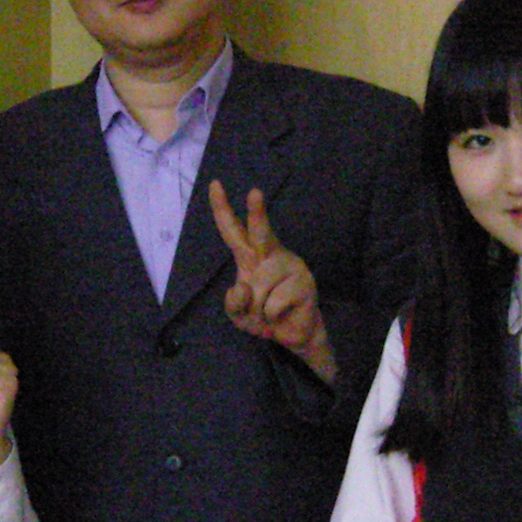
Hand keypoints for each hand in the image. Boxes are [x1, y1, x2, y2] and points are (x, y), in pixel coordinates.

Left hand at [208, 181, 335, 385]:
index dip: (223, 208)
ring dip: (257, 311)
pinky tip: (282, 315)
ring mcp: (291, 266)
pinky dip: (271, 317)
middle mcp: (271, 254)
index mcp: (251, 256)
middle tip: (255, 192)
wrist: (294, 336)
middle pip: (261, 232)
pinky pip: (273, 304)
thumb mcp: (238, 315)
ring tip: (268, 314)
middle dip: (257, 212)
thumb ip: (233, 303)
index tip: (215, 185)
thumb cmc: (264, 318)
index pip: (233, 229)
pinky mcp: (305, 283)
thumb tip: (241, 288)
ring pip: (259, 288)